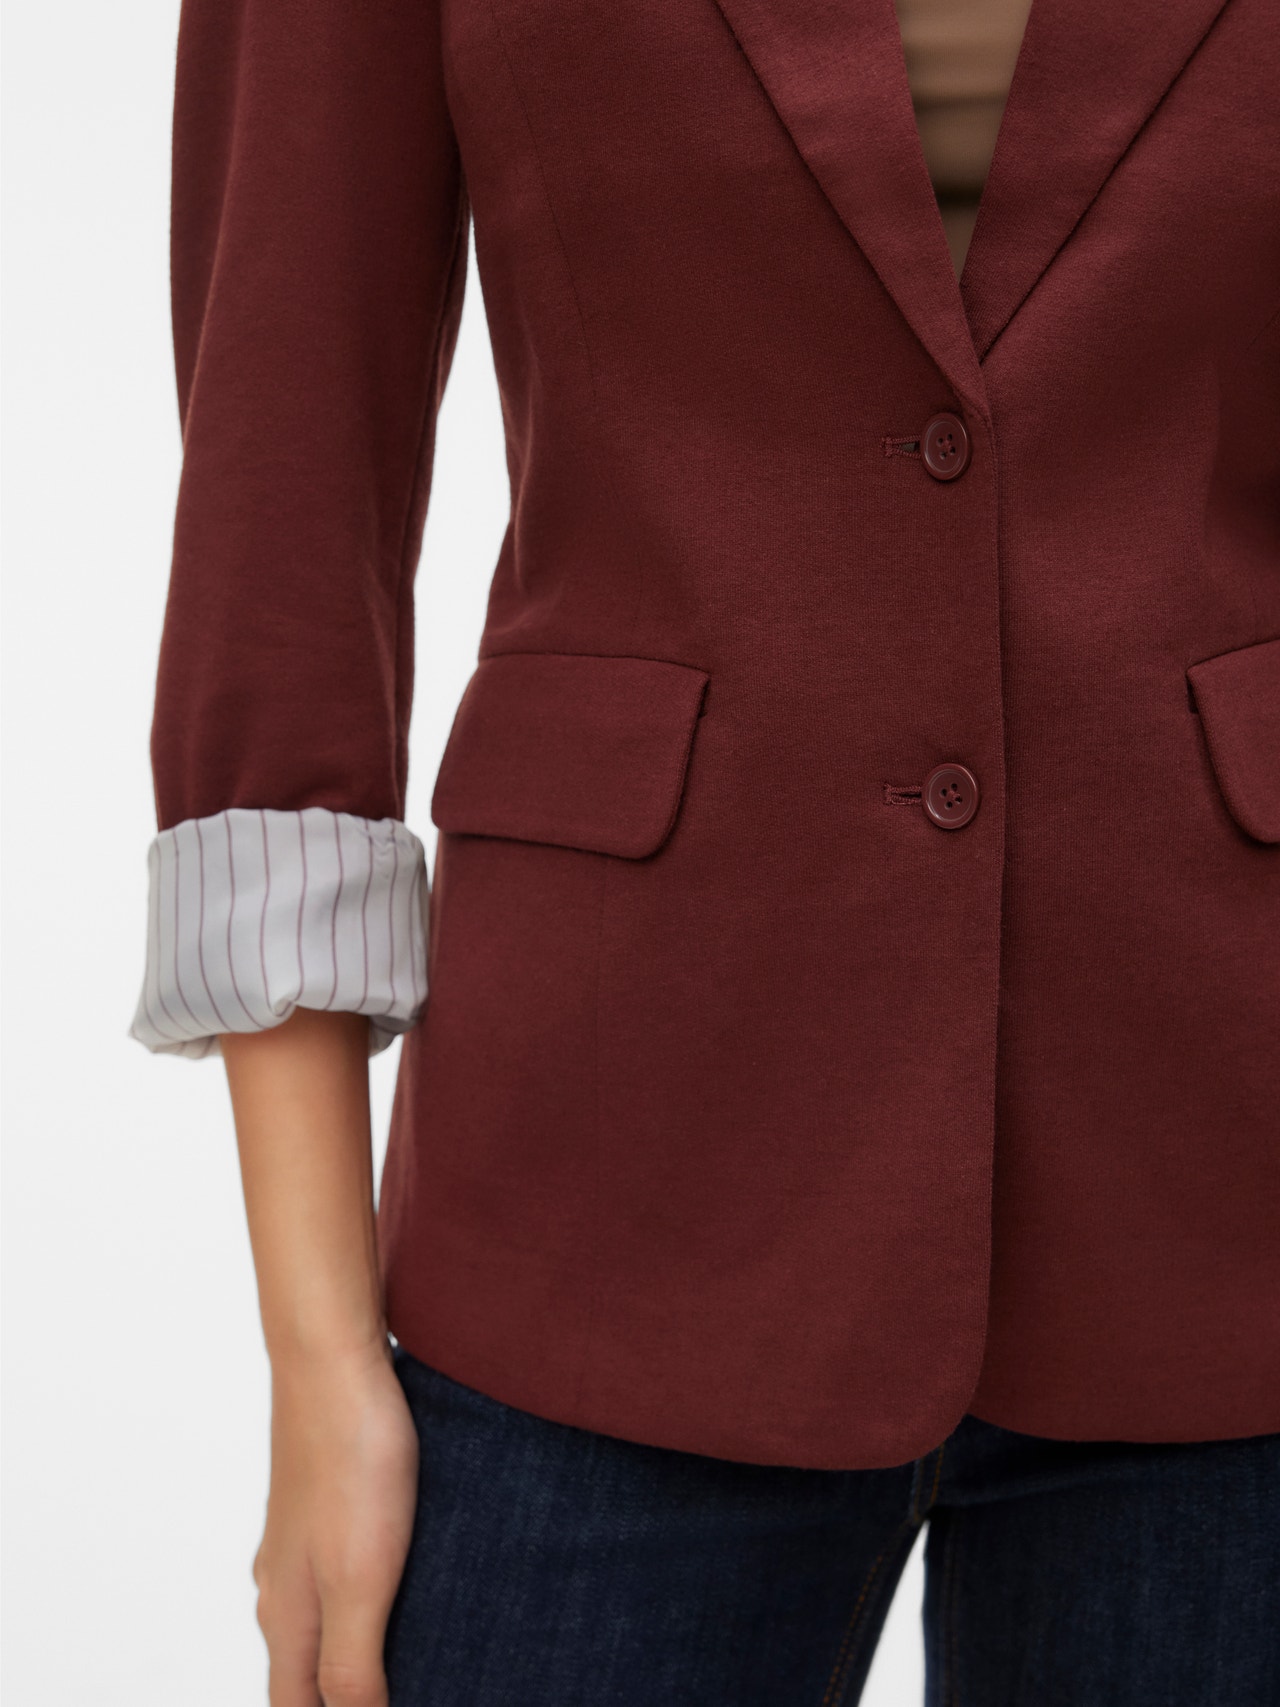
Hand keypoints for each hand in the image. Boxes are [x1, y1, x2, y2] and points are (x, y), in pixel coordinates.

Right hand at [252, 1340, 418, 1706]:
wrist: (334, 1357)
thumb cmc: (350, 1462)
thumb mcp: (358, 1580)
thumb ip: (349, 1665)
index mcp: (285, 1614)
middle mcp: (282, 1581)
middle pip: (306, 1670)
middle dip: (345, 1697)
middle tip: (408, 1690)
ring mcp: (302, 1537)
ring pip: (323, 1617)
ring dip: (358, 1650)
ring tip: (416, 1656)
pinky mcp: (328, 1498)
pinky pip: (342, 1568)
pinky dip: (372, 1596)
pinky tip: (413, 1581)